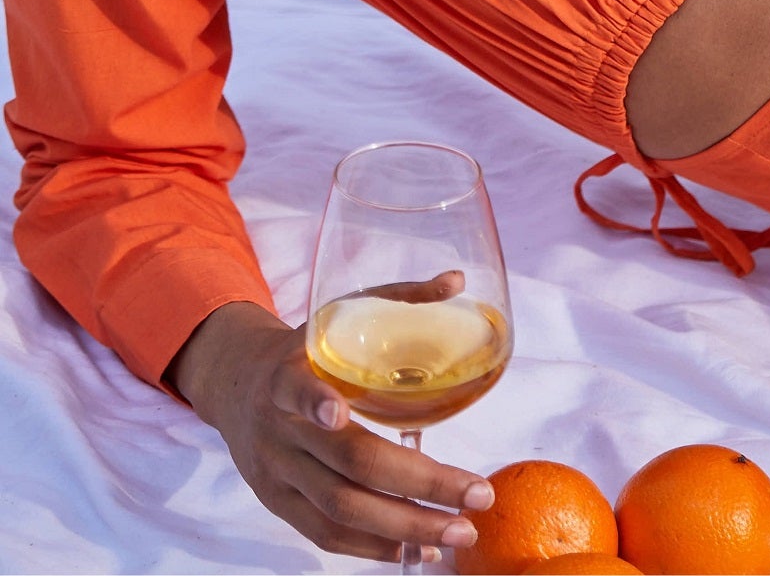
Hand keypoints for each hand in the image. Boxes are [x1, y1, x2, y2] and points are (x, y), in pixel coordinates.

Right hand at [169, 297, 492, 562]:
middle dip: (417, 484)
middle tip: (475, 497)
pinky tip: (415, 549)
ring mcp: (276, 472)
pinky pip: (324, 534)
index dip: (313, 400)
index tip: (337, 410)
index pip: (294, 387)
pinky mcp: (277, 504)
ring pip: (340, 509)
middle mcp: (278, 427)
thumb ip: (395, 299)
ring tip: (457, 532)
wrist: (235, 385)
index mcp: (288, 371)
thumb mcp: (335, 314)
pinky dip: (371, 547)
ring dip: (404, 526)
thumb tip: (457, 280)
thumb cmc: (302, 349)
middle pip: (346, 462)